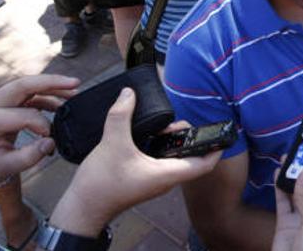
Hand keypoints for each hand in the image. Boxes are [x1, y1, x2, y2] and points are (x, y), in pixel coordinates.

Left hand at [0, 75, 79, 190]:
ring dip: (50, 86)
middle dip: (51, 82)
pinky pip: (25, 94)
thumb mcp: (4, 168)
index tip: (51, 140)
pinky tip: (59, 103)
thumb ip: (30, 156)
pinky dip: (43, 95)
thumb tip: (52, 142)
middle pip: (23, 85)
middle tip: (75, 83)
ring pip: (26, 86)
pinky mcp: (1, 104)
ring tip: (73, 92)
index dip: (43, 125)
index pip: (24, 114)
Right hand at [49, 88, 221, 236]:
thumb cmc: (101, 184)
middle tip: (178, 124)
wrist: (82, 208)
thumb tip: (128, 94)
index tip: (220, 134)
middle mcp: (164, 179)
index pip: (203, 165)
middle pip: (189, 158)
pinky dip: (158, 146)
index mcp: (166, 174)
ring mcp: (153, 180)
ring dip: (172, 141)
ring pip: (173, 159)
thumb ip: (121, 115)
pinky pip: (159, 161)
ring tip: (162, 126)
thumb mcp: (112, 143)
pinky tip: (145, 134)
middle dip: (188, 138)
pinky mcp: (141, 178)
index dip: (215, 149)